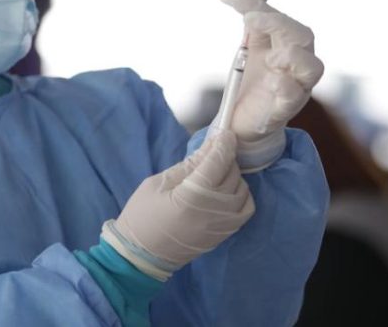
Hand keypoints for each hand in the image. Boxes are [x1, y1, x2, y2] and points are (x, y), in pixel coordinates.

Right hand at [102, 130, 254, 280]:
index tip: (225, 132)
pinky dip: (242, 194)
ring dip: (233, 175)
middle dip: (225, 158)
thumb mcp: (157, 183)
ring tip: (216, 172)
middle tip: (212, 151)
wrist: (141, 255)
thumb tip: (208, 147)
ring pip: (242, 189)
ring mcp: (223, 224)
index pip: (218, 162)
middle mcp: (214, 210)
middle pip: (232, 173)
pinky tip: (227, 190)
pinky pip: (246, 208)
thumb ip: (186, 166)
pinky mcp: (226, 234)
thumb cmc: (142, 215)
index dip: (223, 144)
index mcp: (192, 196)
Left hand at [219, 0, 324, 169]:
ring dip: (291, 56)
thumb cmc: (250, 80)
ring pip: (312, 67)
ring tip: (270, 59)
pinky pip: (295, 96)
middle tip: (251, 22)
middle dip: (279, 24)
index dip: (266, 9)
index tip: (239, 5)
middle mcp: (298, 64)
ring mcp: (296, 87)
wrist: (240, 118)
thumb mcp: (248, 47)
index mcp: (289, 46)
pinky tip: (273, 82)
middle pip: (304, 37)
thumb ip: (248, 22)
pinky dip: (286, 86)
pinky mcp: (285, 109)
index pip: (287, 21)